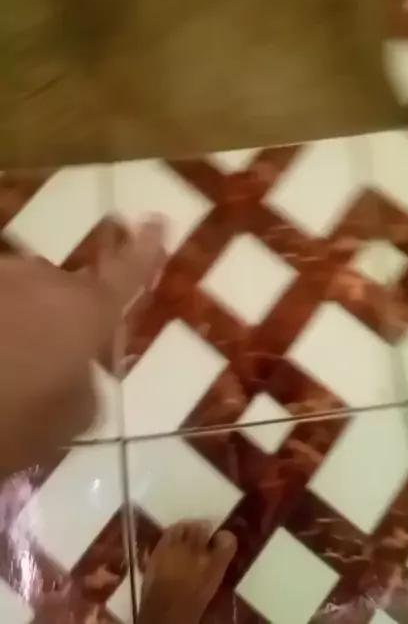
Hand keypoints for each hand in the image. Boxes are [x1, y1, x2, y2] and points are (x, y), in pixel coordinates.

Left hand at [0, 217, 162, 476]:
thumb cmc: (12, 419)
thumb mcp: (68, 423)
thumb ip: (86, 388)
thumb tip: (78, 374)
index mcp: (86, 311)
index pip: (129, 271)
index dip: (145, 247)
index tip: (156, 219)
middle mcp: (45, 282)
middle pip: (65, 291)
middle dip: (58, 319)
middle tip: (42, 364)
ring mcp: (0, 278)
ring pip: (19, 295)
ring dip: (16, 321)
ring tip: (4, 363)